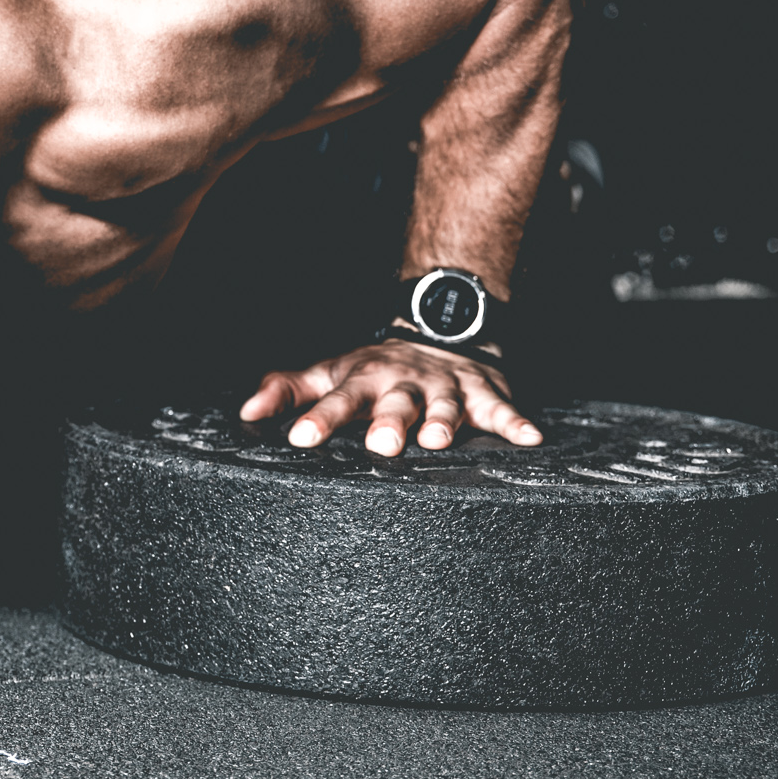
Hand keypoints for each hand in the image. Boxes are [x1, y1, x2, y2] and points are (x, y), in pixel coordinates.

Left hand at [239, 336, 541, 456]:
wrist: (436, 333)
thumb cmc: (372, 368)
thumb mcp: (328, 372)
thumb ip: (287, 390)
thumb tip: (246, 411)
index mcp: (362, 380)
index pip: (335, 399)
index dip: (318, 419)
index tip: (299, 439)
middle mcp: (404, 383)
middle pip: (395, 404)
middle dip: (389, 423)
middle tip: (380, 445)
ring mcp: (445, 388)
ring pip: (445, 406)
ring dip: (444, 422)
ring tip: (439, 441)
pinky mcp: (484, 393)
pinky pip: (502, 410)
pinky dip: (516, 422)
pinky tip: (530, 438)